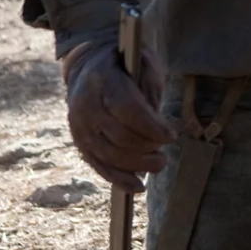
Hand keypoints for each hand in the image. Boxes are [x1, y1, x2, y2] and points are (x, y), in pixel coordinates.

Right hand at [62, 36, 173, 191]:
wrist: (88, 65)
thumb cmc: (125, 64)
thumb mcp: (143, 62)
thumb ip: (150, 88)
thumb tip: (157, 124)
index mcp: (102, 80)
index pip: (127, 110)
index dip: (151, 127)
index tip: (172, 135)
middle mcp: (84, 105)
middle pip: (119, 137)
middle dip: (147, 148)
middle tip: (166, 151)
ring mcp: (78, 126)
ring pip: (109, 156)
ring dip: (137, 165)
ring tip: (159, 163)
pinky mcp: (78, 141)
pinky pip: (98, 165)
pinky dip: (118, 178)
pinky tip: (137, 187)